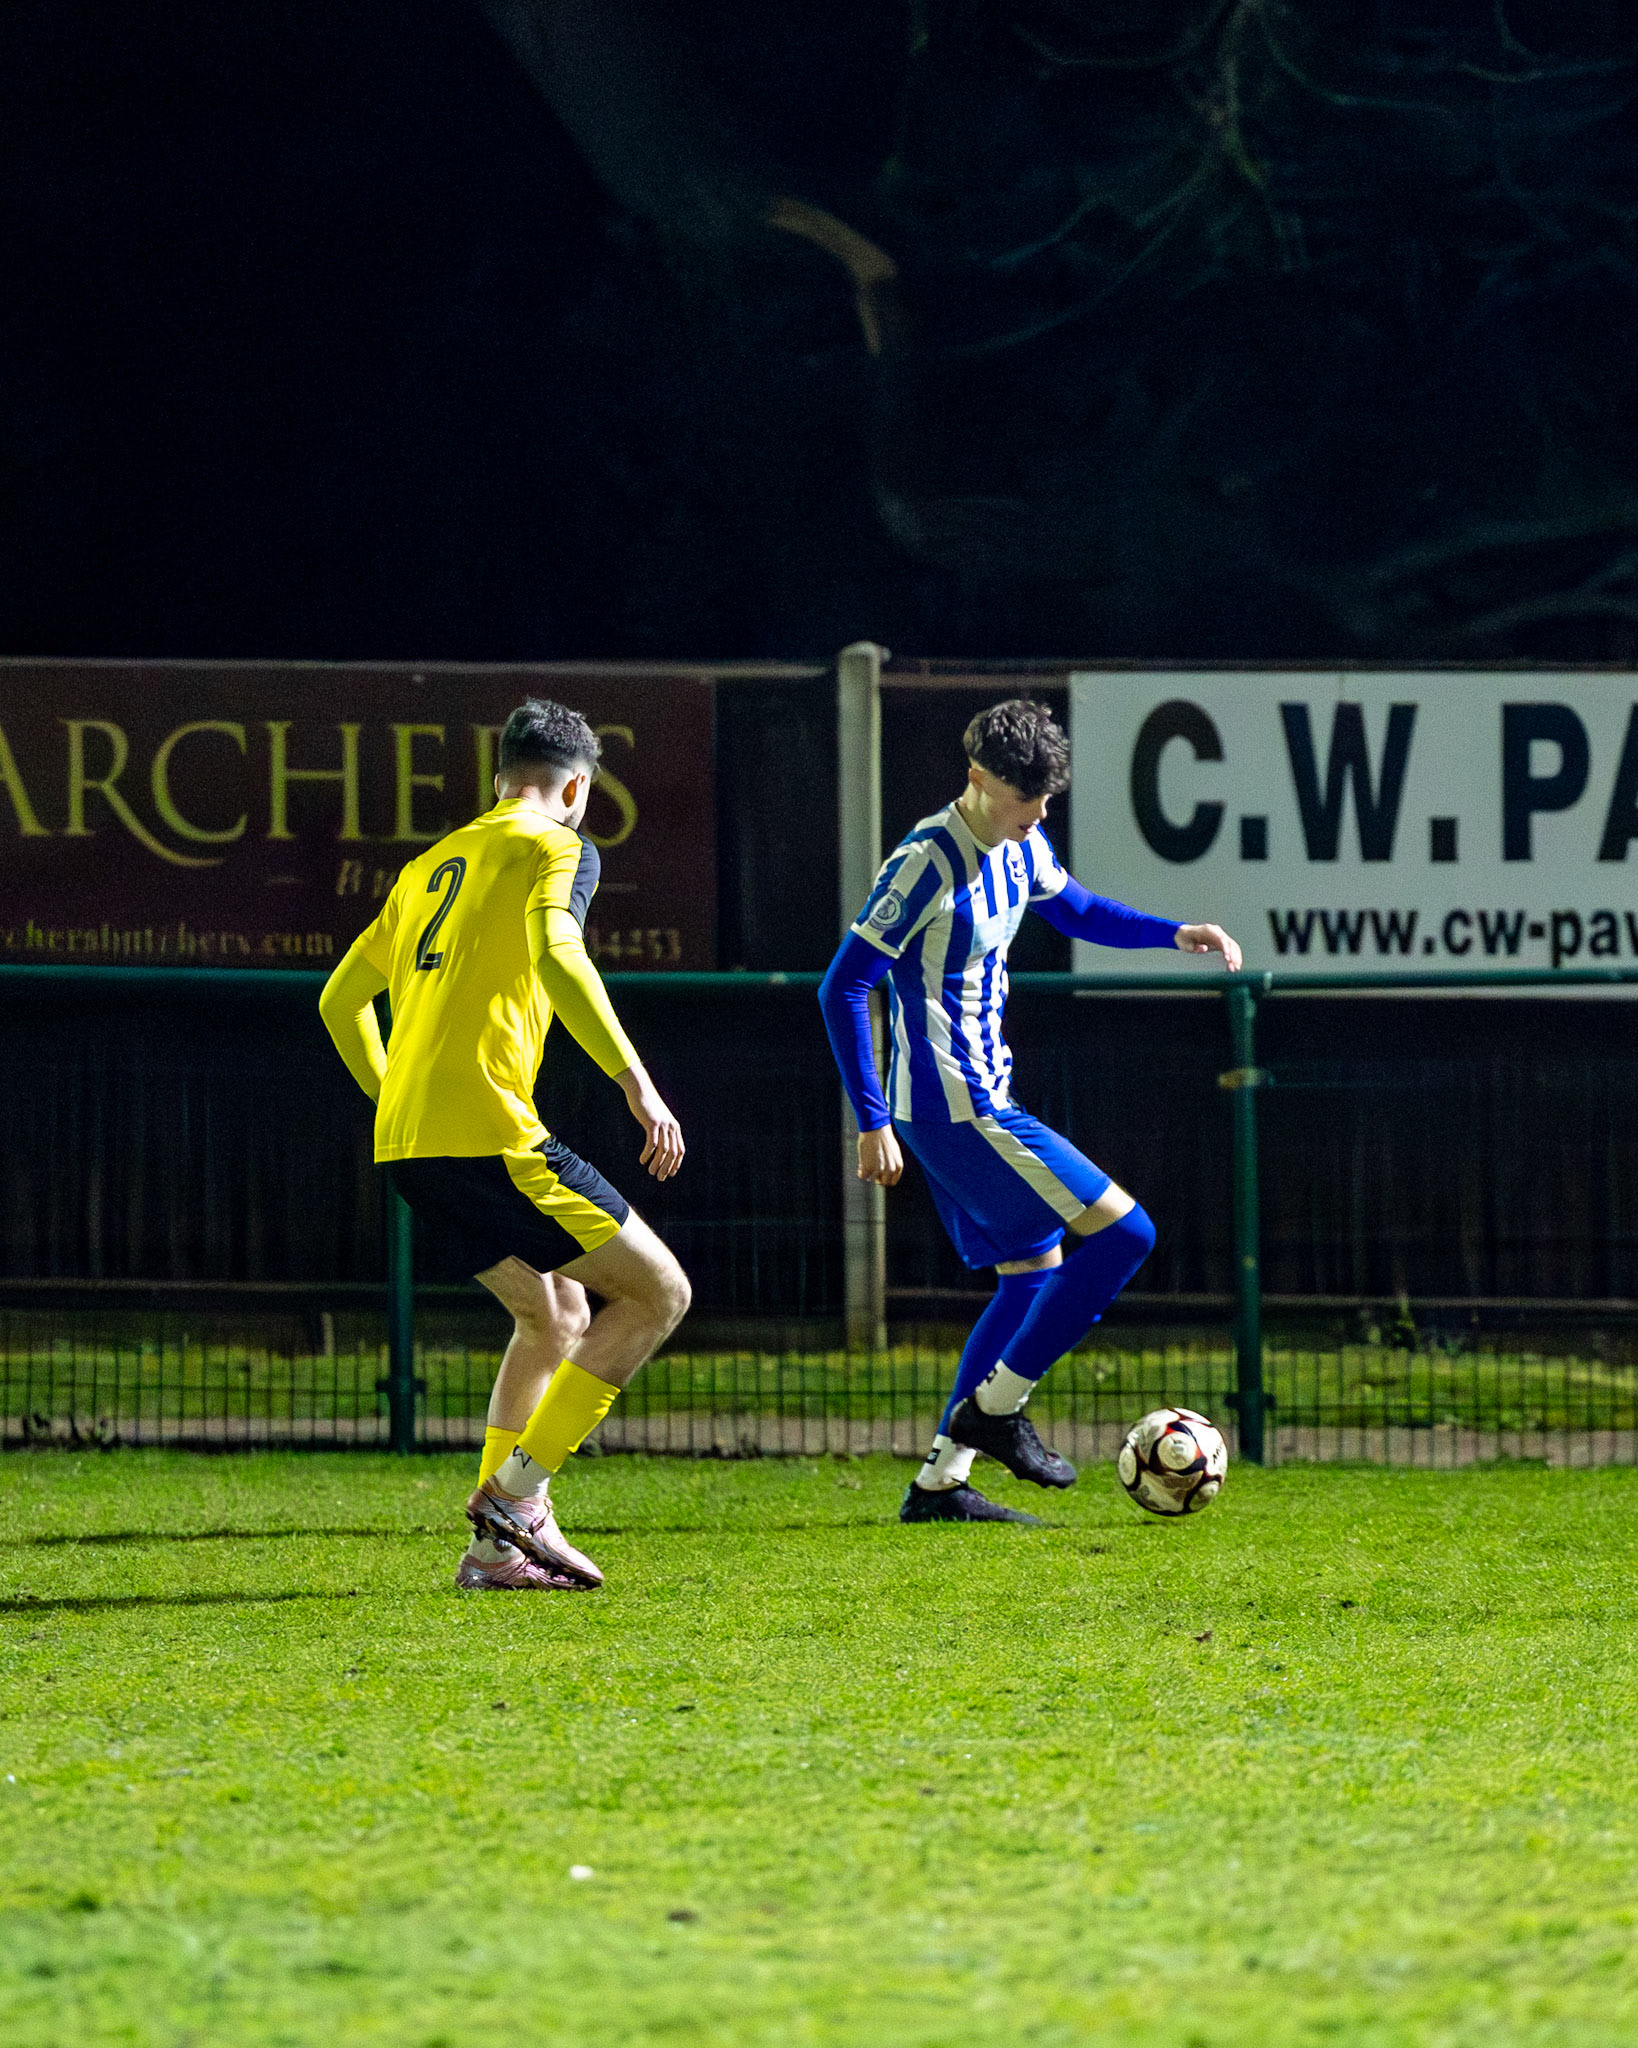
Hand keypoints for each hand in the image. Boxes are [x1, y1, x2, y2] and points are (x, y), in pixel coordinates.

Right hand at [617, 1064, 684, 1179]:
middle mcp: (671, 1127)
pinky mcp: (652, 1123)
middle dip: (667, 1168)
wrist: (640, 1090)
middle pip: (673, 1153)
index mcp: (675, 1127)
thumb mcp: (658, 1119)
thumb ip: (661, 1130)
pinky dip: (647, 1154)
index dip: (676, 1164)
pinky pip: (652, 1143)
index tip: (670, 1174)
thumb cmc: (647, 1105)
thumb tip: (660, 1145)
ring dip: (657, 1164)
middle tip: (660, 1178)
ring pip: (663, 1151)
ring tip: (651, 1172)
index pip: (680, 1150)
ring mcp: (663, 1125)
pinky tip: (642, 1160)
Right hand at [857, 1126, 902, 1185]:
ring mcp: (879, 1170)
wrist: (876, 1129)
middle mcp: (890, 1170)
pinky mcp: (868, 1167)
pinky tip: (861, 1164)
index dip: (885, 1178)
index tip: (879, 1174)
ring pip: (871, 1179)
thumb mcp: (894, 1152)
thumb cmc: (883, 1138)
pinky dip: (861, 1172)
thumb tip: (884, 1173)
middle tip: (871, 1168)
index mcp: (898, 1166)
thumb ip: (891, 1164)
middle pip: (882, 1182)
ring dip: (868, 1173)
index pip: (891, 1182)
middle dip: (876, 1177)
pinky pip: (863, 1176)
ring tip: (866, 1163)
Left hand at [1175, 922, 1242, 970]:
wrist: (1184, 934)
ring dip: (1236, 957)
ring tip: (1235, 968)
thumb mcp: (1187, 945)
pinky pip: (1231, 948)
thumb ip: (1196, 947)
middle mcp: (1217, 931)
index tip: (1227, 958)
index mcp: (1208, 930)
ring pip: (1233, 946)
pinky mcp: (1222, 942)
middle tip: (1234, 967)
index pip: (1221, 938)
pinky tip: (1235, 965)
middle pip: (1230, 942)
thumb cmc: (1185, 940)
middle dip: (1233, 955)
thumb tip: (1205, 948)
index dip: (1226, 948)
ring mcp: (1220, 936)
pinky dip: (1234, 957)